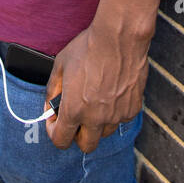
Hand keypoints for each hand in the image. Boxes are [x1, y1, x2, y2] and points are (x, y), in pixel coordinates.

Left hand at [44, 18, 148, 152]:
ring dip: (97, 123)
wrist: (119, 37)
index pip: (60, 140)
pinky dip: (115, 112)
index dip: (54, 132)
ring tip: (96, 101)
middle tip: (76, 118)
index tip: (55, 122)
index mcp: (74, 109)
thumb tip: (50, 106)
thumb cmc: (88, 47)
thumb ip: (52, 90)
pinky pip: (121, 119)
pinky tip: (112, 92)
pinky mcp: (132, 108)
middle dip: (78, 135)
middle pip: (86, 145)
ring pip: (104, 132)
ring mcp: (116, 115)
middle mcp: (95, 118)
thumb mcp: (60, 65)